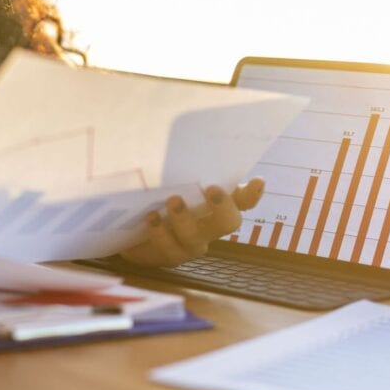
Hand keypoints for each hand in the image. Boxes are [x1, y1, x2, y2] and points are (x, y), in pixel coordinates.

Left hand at [119, 178, 264, 266]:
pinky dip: (160, 232)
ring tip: (172, 200)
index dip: (252, 194)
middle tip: (211, 188)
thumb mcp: (170, 177)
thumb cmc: (158, 195)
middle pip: (229, 222)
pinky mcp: (169, 256)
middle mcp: (209, 226)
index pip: (242, 200)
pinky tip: (151, 217)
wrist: (131, 225)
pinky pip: (169, 249)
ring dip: (185, 219)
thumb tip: (184, 133)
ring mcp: (190, 244)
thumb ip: (182, 166)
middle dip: (223, 207)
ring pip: (196, 238)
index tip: (258, 181)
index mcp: (215, 204)